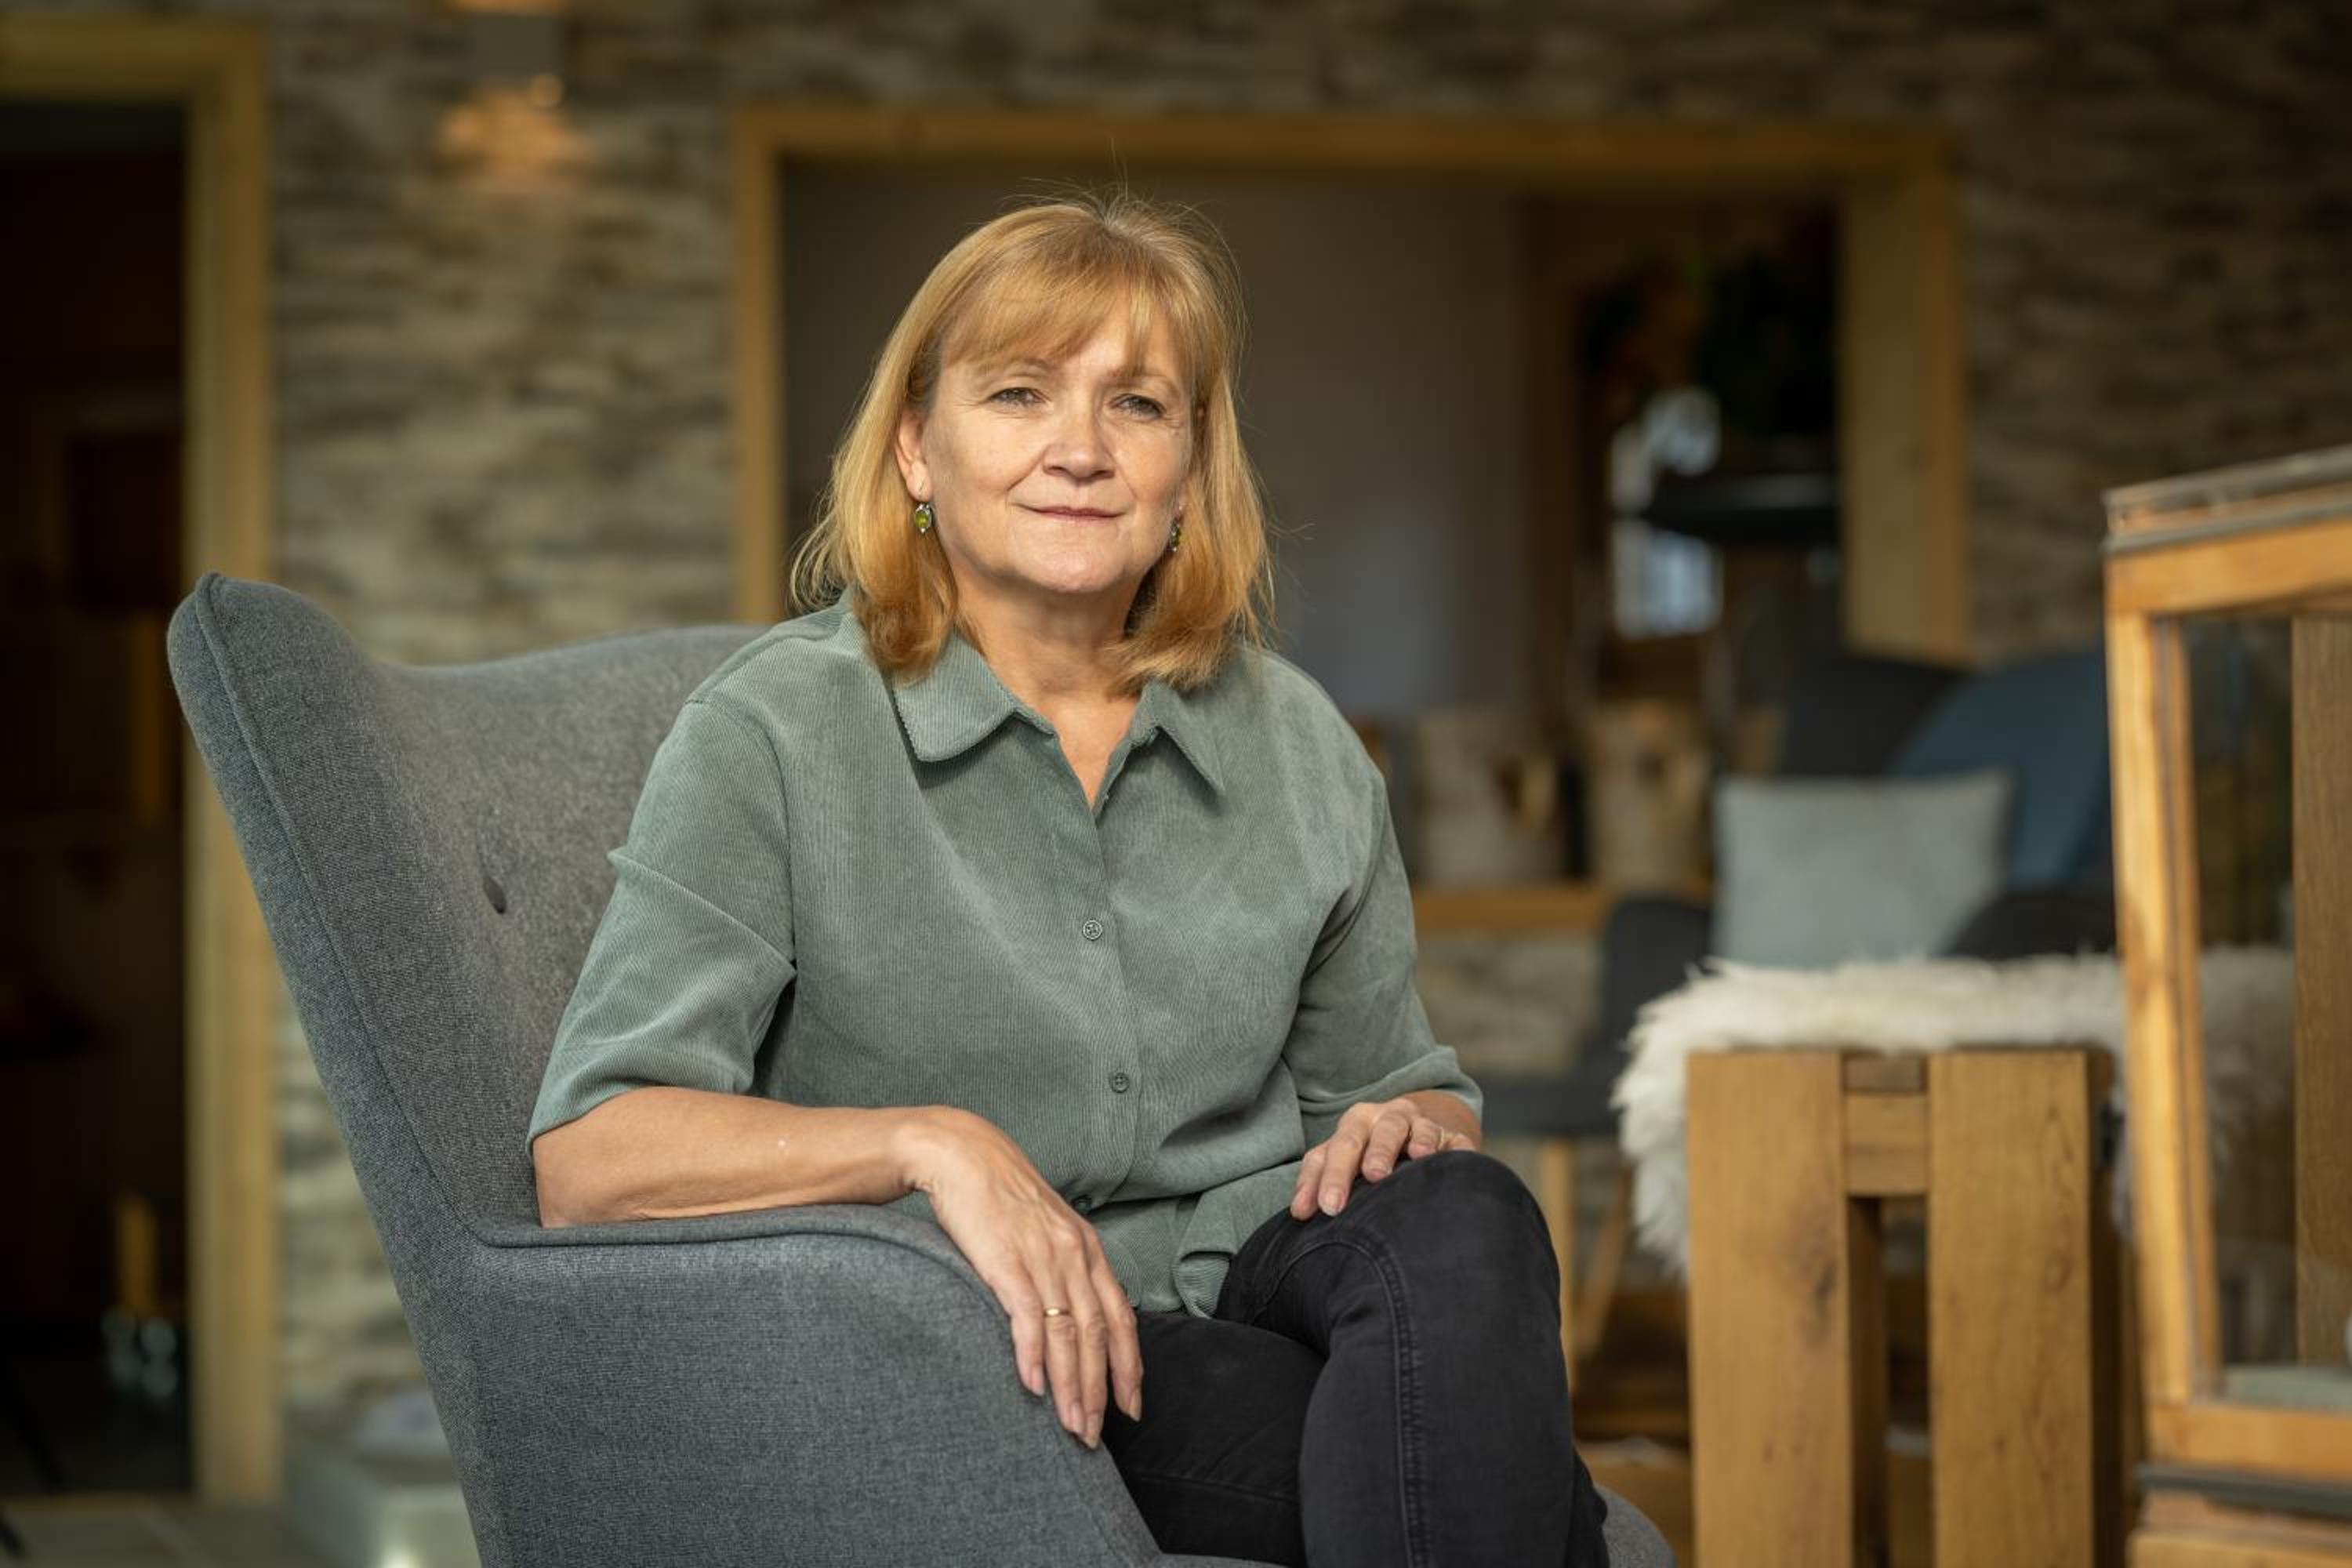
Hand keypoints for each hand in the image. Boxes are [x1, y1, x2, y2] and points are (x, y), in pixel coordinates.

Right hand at [899, 1108, 1142, 1447]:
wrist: (962, 1155)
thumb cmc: (1000, 1196)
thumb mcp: (1046, 1229)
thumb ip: (1064, 1267)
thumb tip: (1071, 1315)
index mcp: (1087, 1249)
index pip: (1120, 1318)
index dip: (1129, 1366)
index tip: (1131, 1406)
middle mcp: (1073, 1255)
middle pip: (1097, 1335)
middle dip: (1099, 1391)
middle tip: (1094, 1434)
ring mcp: (1042, 1258)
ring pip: (1068, 1334)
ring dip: (1071, 1386)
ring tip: (1070, 1425)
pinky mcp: (1007, 1261)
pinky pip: (1027, 1317)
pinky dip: (1033, 1355)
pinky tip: (1033, 1386)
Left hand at [1289, 1097, 1474, 1219]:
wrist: (1416, 1124)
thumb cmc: (1368, 1150)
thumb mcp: (1342, 1155)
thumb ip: (1317, 1179)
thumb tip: (1299, 1212)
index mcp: (1356, 1123)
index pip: (1338, 1147)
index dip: (1330, 1176)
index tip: (1328, 1208)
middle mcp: (1388, 1118)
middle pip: (1378, 1132)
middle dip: (1375, 1153)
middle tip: (1372, 1176)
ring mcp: (1423, 1124)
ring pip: (1417, 1128)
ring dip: (1417, 1140)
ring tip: (1415, 1156)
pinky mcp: (1453, 1136)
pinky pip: (1456, 1141)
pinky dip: (1455, 1150)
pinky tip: (1452, 1160)